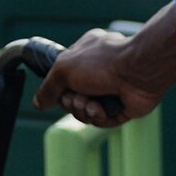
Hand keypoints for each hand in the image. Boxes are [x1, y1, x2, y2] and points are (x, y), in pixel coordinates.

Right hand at [35, 28, 171, 127]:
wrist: (138, 72)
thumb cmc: (102, 62)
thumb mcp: (64, 69)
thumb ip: (48, 87)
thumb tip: (38, 102)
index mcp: (84, 54)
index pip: (64, 77)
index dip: (58, 89)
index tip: (58, 92)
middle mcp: (98, 72)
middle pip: (72, 98)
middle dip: (71, 102)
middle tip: (77, 97)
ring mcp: (111, 90)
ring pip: (86, 111)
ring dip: (83, 111)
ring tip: (91, 103)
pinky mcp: (122, 107)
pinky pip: (102, 121)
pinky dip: (98, 118)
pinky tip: (101, 109)